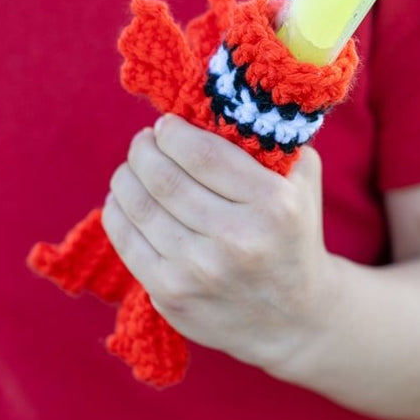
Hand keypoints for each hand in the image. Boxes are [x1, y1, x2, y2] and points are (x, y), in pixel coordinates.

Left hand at [101, 113, 338, 373]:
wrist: (294, 318)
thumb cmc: (293, 233)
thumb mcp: (301, 180)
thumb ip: (268, 138)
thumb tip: (214, 102)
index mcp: (272, 205)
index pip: (200, 153)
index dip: (171, 132)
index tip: (166, 126)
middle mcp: (236, 240)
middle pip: (164, 178)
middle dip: (143, 149)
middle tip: (144, 141)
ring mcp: (200, 272)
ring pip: (139, 207)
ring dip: (126, 176)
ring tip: (133, 167)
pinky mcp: (172, 295)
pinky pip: (127, 240)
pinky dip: (117, 210)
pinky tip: (124, 198)